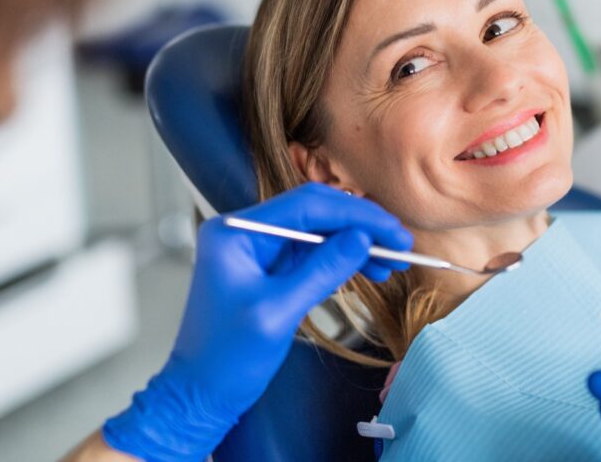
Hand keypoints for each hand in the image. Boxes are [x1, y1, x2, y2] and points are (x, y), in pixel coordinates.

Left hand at [102, 182, 412, 461]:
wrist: (200, 394)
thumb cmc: (225, 359)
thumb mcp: (278, 312)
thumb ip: (321, 270)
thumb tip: (362, 239)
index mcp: (237, 231)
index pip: (307, 205)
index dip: (356, 214)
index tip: (393, 230)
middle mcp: (246, 231)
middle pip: (315, 212)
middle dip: (360, 226)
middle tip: (400, 243)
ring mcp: (259, 249)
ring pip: (320, 232)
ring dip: (357, 244)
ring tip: (392, 262)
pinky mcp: (270, 269)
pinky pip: (314, 254)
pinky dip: (343, 260)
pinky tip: (370, 269)